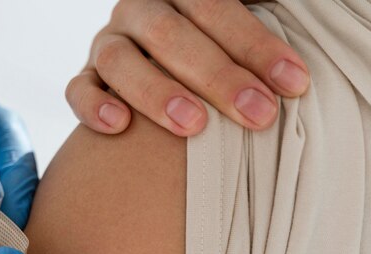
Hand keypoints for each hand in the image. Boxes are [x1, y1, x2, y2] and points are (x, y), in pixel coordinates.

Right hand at [66, 0, 309, 135]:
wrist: (154, 69)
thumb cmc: (208, 58)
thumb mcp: (226, 38)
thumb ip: (245, 35)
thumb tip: (293, 67)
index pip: (215, 8)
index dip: (254, 46)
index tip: (292, 85)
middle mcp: (137, 13)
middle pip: (169, 35)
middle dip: (217, 76)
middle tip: (257, 114)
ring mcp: (105, 46)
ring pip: (119, 60)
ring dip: (157, 92)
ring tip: (193, 126)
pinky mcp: (84, 80)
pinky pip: (77, 90)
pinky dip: (94, 106)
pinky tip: (120, 126)